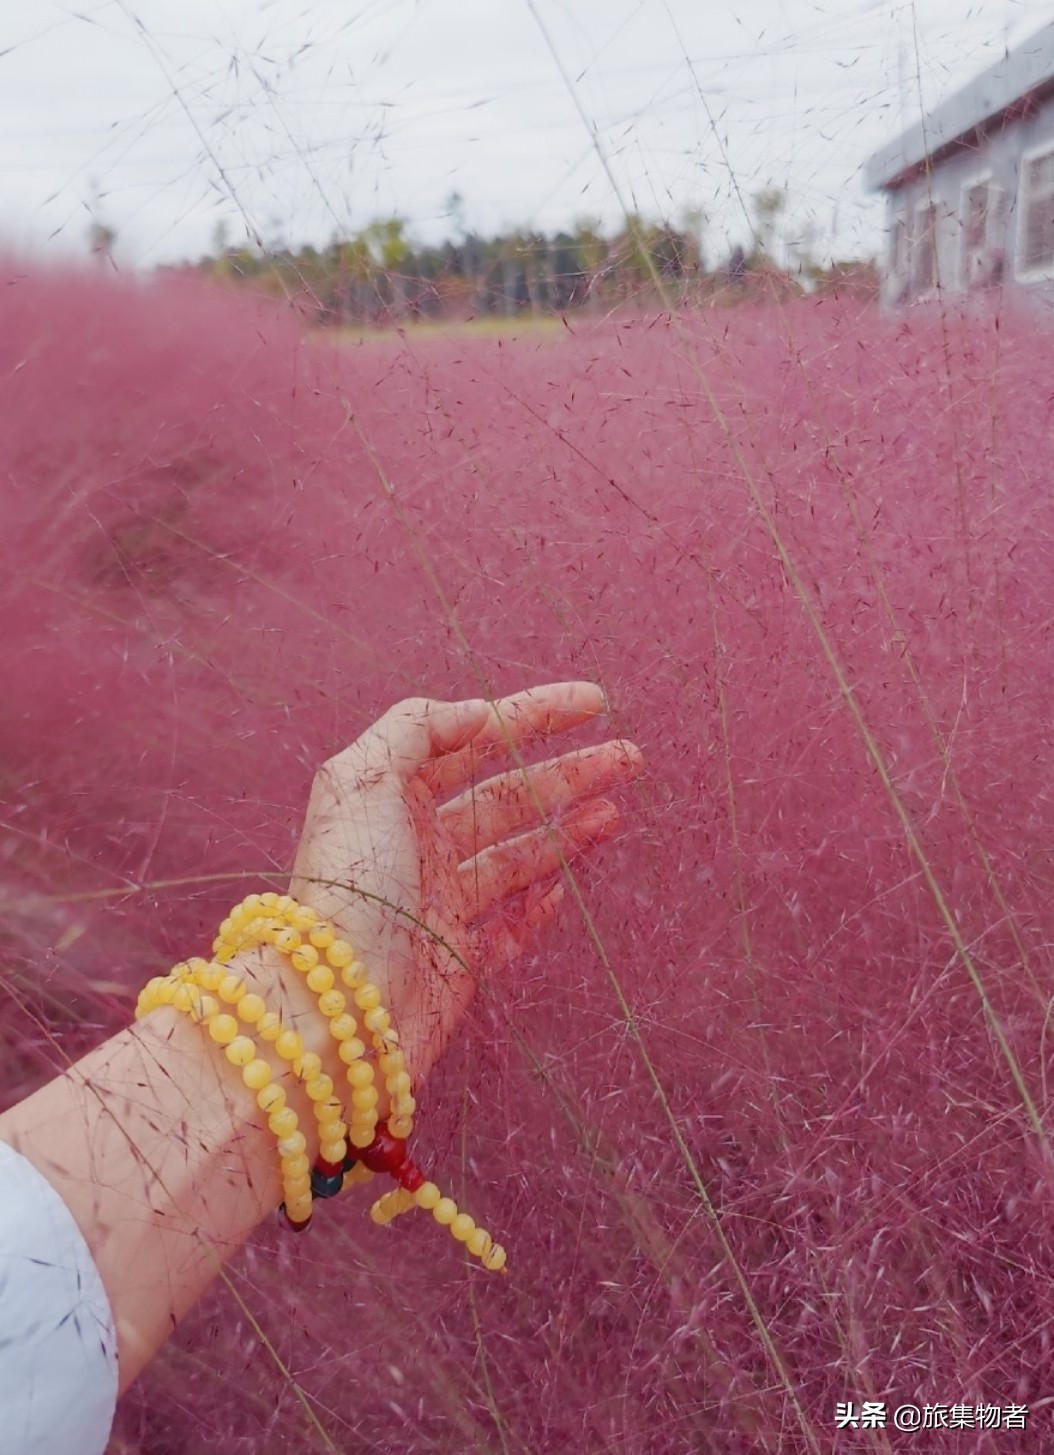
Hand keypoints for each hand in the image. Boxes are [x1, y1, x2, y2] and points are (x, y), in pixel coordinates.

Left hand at [288, 682, 641, 1084]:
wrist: (338, 1006)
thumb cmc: (351, 886)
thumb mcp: (362, 781)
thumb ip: (415, 730)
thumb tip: (477, 712)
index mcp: (396, 798)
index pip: (476, 741)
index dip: (534, 716)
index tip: (595, 703)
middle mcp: (419, 845)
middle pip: (509, 797)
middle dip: (570, 773)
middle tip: (629, 759)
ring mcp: (441, 904)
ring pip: (517, 857)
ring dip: (567, 830)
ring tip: (615, 812)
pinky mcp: (457, 962)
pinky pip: (508, 928)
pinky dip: (537, 907)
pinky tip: (563, 888)